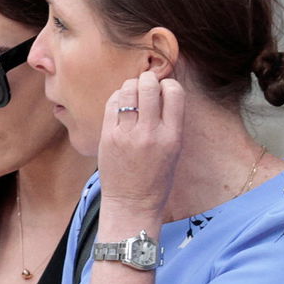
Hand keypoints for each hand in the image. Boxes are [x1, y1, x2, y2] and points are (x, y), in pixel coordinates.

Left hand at [97, 69, 183, 221]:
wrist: (132, 204)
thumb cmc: (156, 179)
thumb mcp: (174, 151)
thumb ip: (170, 122)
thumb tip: (162, 91)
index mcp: (172, 137)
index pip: (174, 92)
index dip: (168, 85)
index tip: (164, 91)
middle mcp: (150, 133)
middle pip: (148, 85)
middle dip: (148, 79)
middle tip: (146, 85)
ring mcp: (127, 135)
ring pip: (128, 90)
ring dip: (131, 86)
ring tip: (133, 93)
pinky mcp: (108, 137)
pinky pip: (112, 104)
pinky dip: (118, 98)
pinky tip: (121, 104)